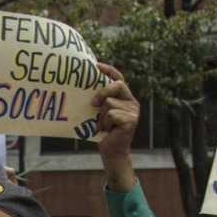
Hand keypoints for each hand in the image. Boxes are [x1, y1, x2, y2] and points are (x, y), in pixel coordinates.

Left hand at [92, 63, 137, 191]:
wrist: (111, 151)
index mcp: (125, 98)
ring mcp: (133, 111)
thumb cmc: (103, 132)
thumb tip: (83, 88)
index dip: (109, 70)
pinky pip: (111, 114)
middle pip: (117, 85)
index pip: (119, 78)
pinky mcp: (131, 120)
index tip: (97, 65)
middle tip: (93, 104)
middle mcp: (132, 102)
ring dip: (101, 116)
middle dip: (103, 92)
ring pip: (110, 102)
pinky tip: (107, 130)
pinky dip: (105, 123)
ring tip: (103, 125)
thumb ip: (99, 101)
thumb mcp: (100, 113)